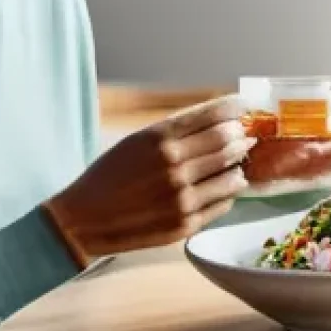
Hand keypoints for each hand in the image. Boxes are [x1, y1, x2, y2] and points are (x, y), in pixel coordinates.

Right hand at [43, 94, 252, 266]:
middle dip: (241, 136)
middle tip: (246, 136)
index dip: (234, 107)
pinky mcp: (184, 225)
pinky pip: (223, 204)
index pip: (212, 115)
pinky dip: (229, 192)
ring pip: (232, 175)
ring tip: (237, 163)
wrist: (84, 220)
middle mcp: (173, 165)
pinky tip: (224, 186)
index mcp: (159, 137)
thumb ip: (177, 130)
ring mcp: (181, 197)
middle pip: (227, 143)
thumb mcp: (138, 140)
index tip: (244, 105)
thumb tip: (221, 120)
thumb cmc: (111, 175)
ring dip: (239, 166)